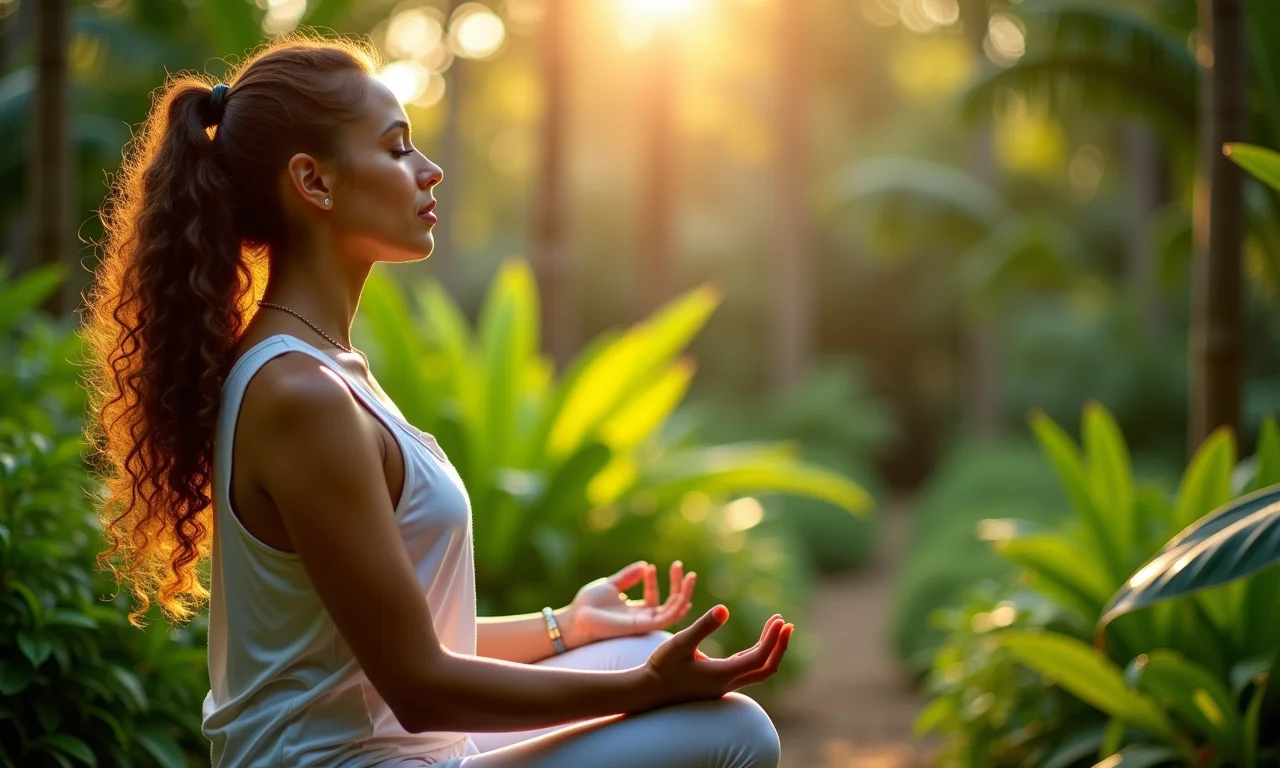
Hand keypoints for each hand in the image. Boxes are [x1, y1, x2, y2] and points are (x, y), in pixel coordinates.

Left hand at [562, 561, 696, 647]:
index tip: (649, 567)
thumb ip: (628, 577)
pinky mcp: (643, 626)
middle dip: (677, 585)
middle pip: (668, 604)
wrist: (576, 618)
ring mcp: (644, 623)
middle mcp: (641, 619)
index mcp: (634, 611)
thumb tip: (645, 565)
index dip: (652, 580)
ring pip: (673, 611)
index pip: (652, 597)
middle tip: (679, 565)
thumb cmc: (588, 604)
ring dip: (684, 593)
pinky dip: (679, 609)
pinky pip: (667, 620)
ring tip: (689, 575)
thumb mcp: (610, 585)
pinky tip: (685, 596)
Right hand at [644, 606, 792, 705]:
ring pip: (758, 671)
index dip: (773, 639)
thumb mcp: (680, 643)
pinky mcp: (718, 684)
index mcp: (722, 675)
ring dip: (769, 650)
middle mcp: (728, 684)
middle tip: (786, 624)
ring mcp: (724, 686)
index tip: (780, 620)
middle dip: (779, 646)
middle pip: (766, 668)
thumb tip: (724, 609)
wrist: (648, 692)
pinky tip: (756, 643)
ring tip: (775, 627)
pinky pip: (747, 671)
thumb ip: (702, 627)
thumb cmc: (661, 667)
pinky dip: (757, 655)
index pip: (759, 657)